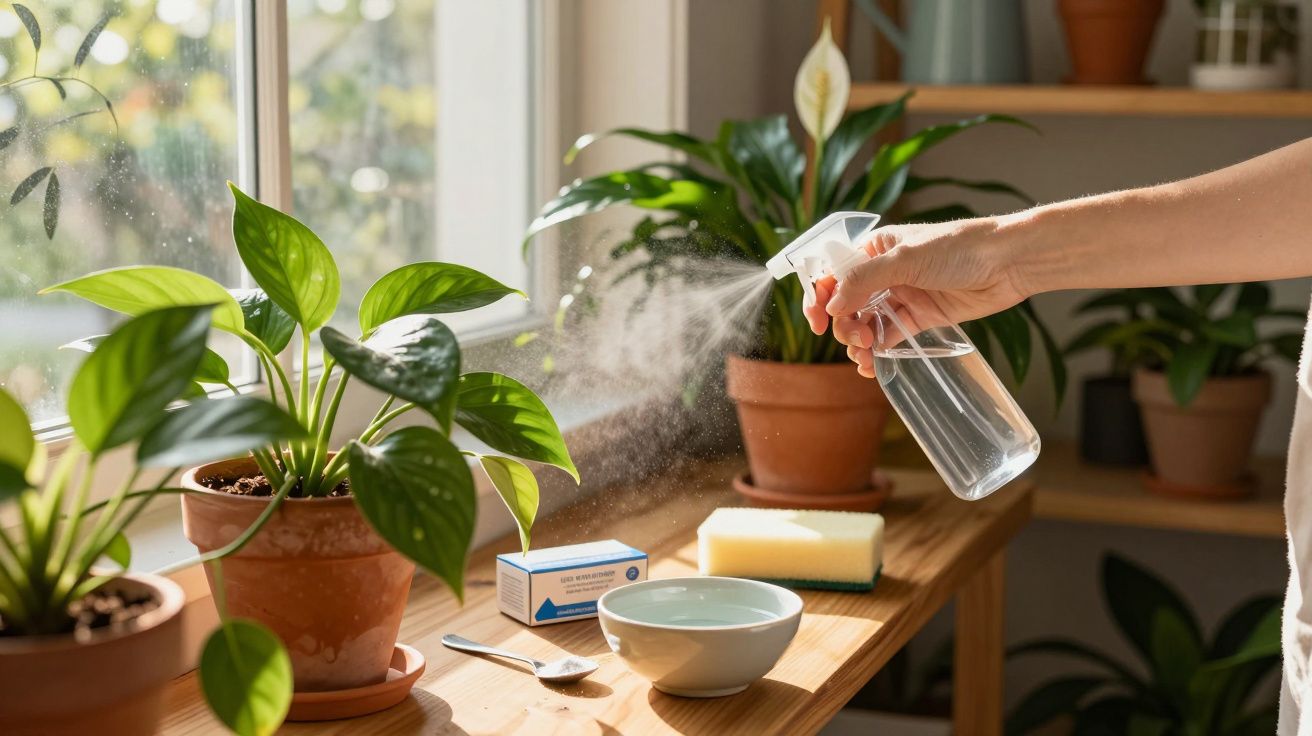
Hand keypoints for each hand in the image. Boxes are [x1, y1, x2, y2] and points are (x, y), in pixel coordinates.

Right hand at [803, 217, 1028, 377]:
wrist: (1007, 263)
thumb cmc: (959, 248)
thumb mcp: (906, 260)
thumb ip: (865, 280)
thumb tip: (831, 305)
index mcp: (874, 249)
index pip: (833, 273)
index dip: (820, 297)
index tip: (818, 321)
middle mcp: (883, 272)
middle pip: (846, 303)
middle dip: (844, 324)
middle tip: (858, 338)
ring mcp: (901, 295)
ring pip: (865, 322)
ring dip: (858, 341)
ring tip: (866, 355)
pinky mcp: (919, 317)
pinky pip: (889, 337)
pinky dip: (877, 351)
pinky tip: (872, 364)